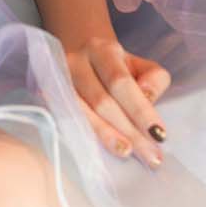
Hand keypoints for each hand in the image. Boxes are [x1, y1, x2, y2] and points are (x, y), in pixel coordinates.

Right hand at [63, 35, 171, 168]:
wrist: (80, 56)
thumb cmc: (115, 68)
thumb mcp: (139, 65)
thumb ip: (153, 78)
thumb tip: (148, 96)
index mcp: (103, 50)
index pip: (121, 82)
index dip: (140, 110)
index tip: (159, 135)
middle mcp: (77, 62)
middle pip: (102, 101)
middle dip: (128, 131)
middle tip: (151, 156)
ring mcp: (57, 80)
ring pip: (82, 114)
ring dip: (107, 137)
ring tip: (128, 153)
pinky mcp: (46, 96)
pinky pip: (65, 121)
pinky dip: (84, 136)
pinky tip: (98, 152)